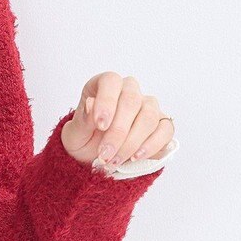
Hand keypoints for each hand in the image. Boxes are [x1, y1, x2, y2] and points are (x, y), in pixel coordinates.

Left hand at [61, 72, 175, 168]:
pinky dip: (152, 146)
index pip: (111, 81)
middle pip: (132, 101)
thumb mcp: (74, 134)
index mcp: (103, 86)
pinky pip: (166, 130)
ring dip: (132, 142)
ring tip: (114, 160)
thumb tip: (91, 104)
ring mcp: (148, 106)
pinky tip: (135, 157)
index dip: (107, 101)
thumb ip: (83, 120)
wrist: (95, 158)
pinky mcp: (162, 124)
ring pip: (149, 116)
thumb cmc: (83, 140)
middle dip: (118, 131)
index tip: (100, 125)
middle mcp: (128, 91)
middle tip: (105, 153)